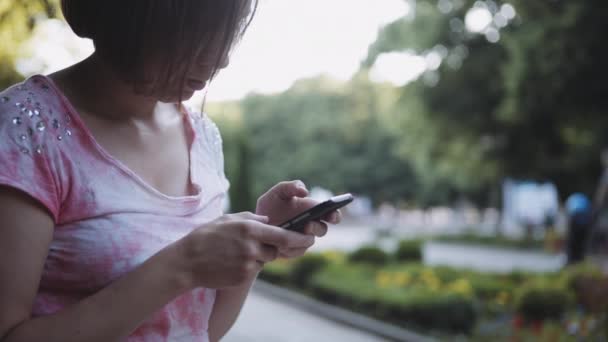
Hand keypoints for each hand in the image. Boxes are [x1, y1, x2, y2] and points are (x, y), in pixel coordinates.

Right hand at [174, 212, 313, 288]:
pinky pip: (253, 271)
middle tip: (256, 244)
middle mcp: (252, 247)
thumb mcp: (228, 219)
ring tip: (237, 252)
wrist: (188, 261)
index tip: (307, 238)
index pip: (284, 236)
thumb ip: (252, 218)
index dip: (298, 238)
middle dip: (271, 248)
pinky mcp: (243, 277)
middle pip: (276, 250)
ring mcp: (248, 264)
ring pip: (264, 261)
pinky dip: (247, 266)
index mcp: (251, 229)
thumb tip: (269, 220)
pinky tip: (231, 262)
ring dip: (258, 257)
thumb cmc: (207, 236)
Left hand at [255, 180, 341, 257]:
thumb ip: (291, 187)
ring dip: (301, 239)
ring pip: (308, 242)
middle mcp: (310, 226)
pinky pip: (295, 251)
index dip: (335, 215)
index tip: (332, 214)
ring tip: (290, 234)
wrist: (254, 223)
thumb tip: (305, 192)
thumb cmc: (271, 205)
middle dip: (317, 228)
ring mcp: (302, 240)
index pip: (331, 214)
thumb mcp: (278, 192)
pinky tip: (280, 244)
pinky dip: (289, 247)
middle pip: (322, 230)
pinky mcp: (292, 251)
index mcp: (312, 211)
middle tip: (308, 225)